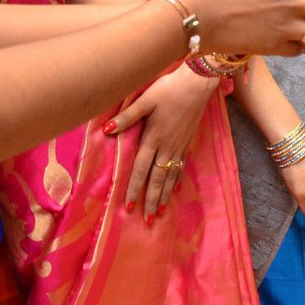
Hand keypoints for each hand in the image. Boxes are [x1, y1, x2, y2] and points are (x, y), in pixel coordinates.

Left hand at [111, 61, 216, 223]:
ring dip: (164, 196)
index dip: (135, 189)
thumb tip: (106, 130)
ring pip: (170, 177)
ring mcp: (179, 146)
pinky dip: (177, 180)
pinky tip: (175, 190)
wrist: (198, 83)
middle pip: (157, 179)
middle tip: (147, 221)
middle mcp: (167, 147)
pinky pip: (182, 166)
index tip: (130, 208)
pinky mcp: (188, 142)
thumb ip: (127, 117)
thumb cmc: (169, 88)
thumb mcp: (145, 99)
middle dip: (151, 201)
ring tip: (159, 213)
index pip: (140, 170)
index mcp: (153, 138)